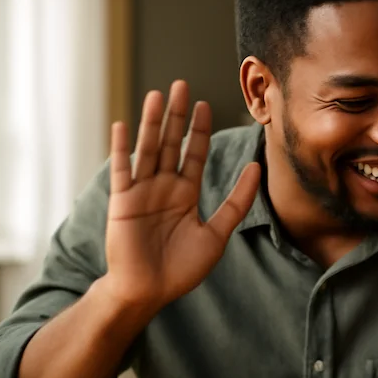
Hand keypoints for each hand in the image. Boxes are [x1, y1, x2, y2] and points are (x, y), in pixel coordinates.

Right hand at [104, 80, 260, 309]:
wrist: (150, 291)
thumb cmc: (182, 268)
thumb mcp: (218, 233)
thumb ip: (236, 202)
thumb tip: (256, 169)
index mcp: (185, 193)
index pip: (194, 153)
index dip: (199, 130)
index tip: (205, 105)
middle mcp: (163, 187)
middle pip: (171, 143)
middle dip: (177, 115)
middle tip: (182, 85)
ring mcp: (141, 192)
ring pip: (148, 149)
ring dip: (152, 122)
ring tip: (158, 95)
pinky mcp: (122, 202)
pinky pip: (122, 170)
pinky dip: (121, 148)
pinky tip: (123, 124)